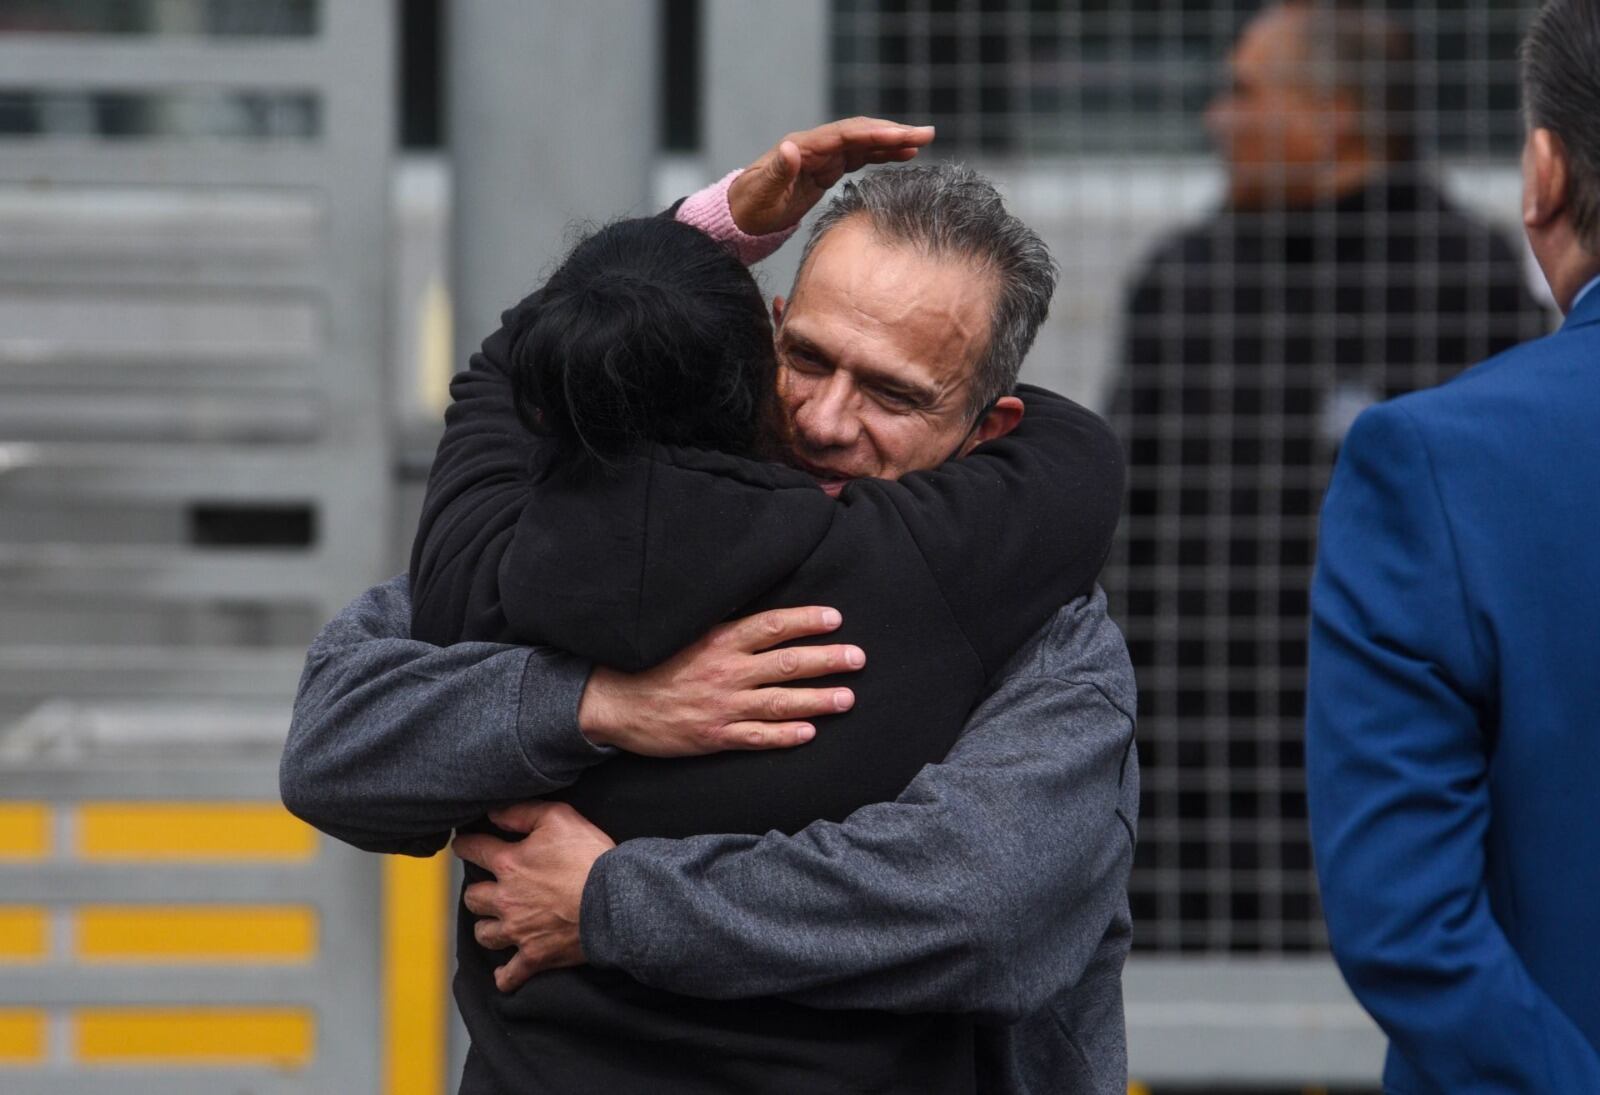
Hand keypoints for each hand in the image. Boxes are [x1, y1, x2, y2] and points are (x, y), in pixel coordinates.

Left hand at [454, 801, 615, 992]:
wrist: (614, 901)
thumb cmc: (589, 857)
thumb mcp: (559, 818)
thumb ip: (523, 812)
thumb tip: (493, 813)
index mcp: (509, 864)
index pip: (473, 850)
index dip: (465, 845)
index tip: (463, 845)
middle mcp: (505, 900)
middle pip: (473, 897)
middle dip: (477, 891)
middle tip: (488, 887)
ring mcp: (518, 931)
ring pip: (484, 934)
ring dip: (487, 927)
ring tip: (496, 923)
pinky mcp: (535, 956)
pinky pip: (510, 974)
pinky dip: (505, 975)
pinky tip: (504, 972)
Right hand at [577, 606, 864, 755]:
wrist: (612, 702)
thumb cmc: (650, 665)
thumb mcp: (686, 636)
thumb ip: (723, 629)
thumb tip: (760, 619)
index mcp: (719, 641)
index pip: (773, 626)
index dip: (807, 622)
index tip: (835, 619)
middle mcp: (726, 672)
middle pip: (788, 663)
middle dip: (828, 661)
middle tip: (858, 658)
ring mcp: (723, 706)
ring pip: (781, 702)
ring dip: (818, 700)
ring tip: (848, 698)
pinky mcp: (714, 736)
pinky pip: (758, 737)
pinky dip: (785, 735)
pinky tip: (810, 732)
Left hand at [727, 117, 934, 235]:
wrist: (740, 215)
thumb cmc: (749, 207)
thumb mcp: (761, 193)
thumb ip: (777, 171)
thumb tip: (790, 147)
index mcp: (804, 148)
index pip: (846, 135)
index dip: (875, 134)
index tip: (902, 136)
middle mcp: (816, 147)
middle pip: (861, 133)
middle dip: (894, 132)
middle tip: (927, 133)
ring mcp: (823, 157)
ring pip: (864, 143)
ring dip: (893, 142)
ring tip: (924, 141)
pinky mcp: (827, 170)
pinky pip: (859, 157)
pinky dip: (882, 155)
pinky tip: (903, 156)